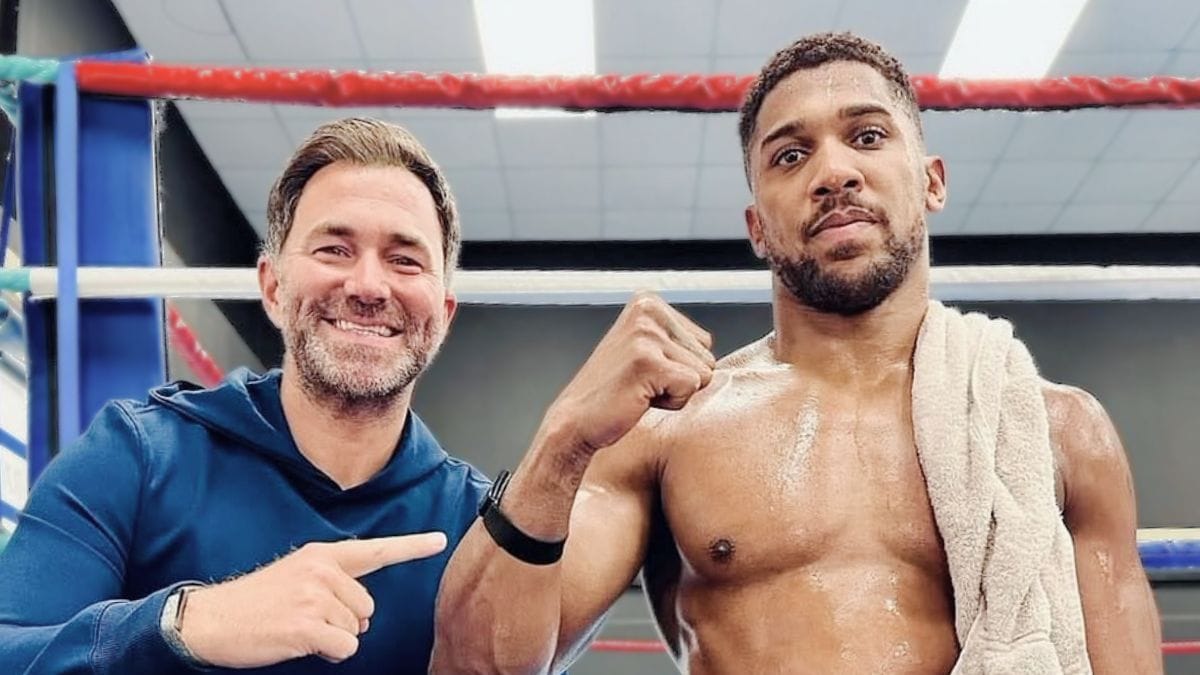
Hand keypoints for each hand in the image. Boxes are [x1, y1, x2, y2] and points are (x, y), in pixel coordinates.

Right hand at [178, 532, 446, 667]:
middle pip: (367, 609)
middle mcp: (322, 570)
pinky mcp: (306, 625)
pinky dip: (328, 653)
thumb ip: (331, 581)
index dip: (412, 546)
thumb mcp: (295, 575)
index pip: (375, 550)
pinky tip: (299, 643)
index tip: (440, 540)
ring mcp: (314, 597)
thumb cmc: (256, 603)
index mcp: (322, 555)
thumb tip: (362, 614)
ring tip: (297, 628)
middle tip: (306, 619)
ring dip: (332, 638)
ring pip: (355, 631)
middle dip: (345, 622)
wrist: (210, 620)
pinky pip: (344, 648)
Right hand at [542, 291, 714, 454]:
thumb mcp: (646, 347)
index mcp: (648, 301)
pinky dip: (670, 403)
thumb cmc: (614, 391)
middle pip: (707, 357)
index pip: (704, 342)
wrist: (576, 421)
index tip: (645, 370)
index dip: (679, 366)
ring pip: (702, 374)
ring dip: (674, 392)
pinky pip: (690, 387)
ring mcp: (646, 334)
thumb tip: (711, 342)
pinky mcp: (648, 360)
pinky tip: (640, 397)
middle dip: (679, 379)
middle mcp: (648, 310)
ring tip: (639, 389)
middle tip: (641, 383)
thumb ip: (677, 339)